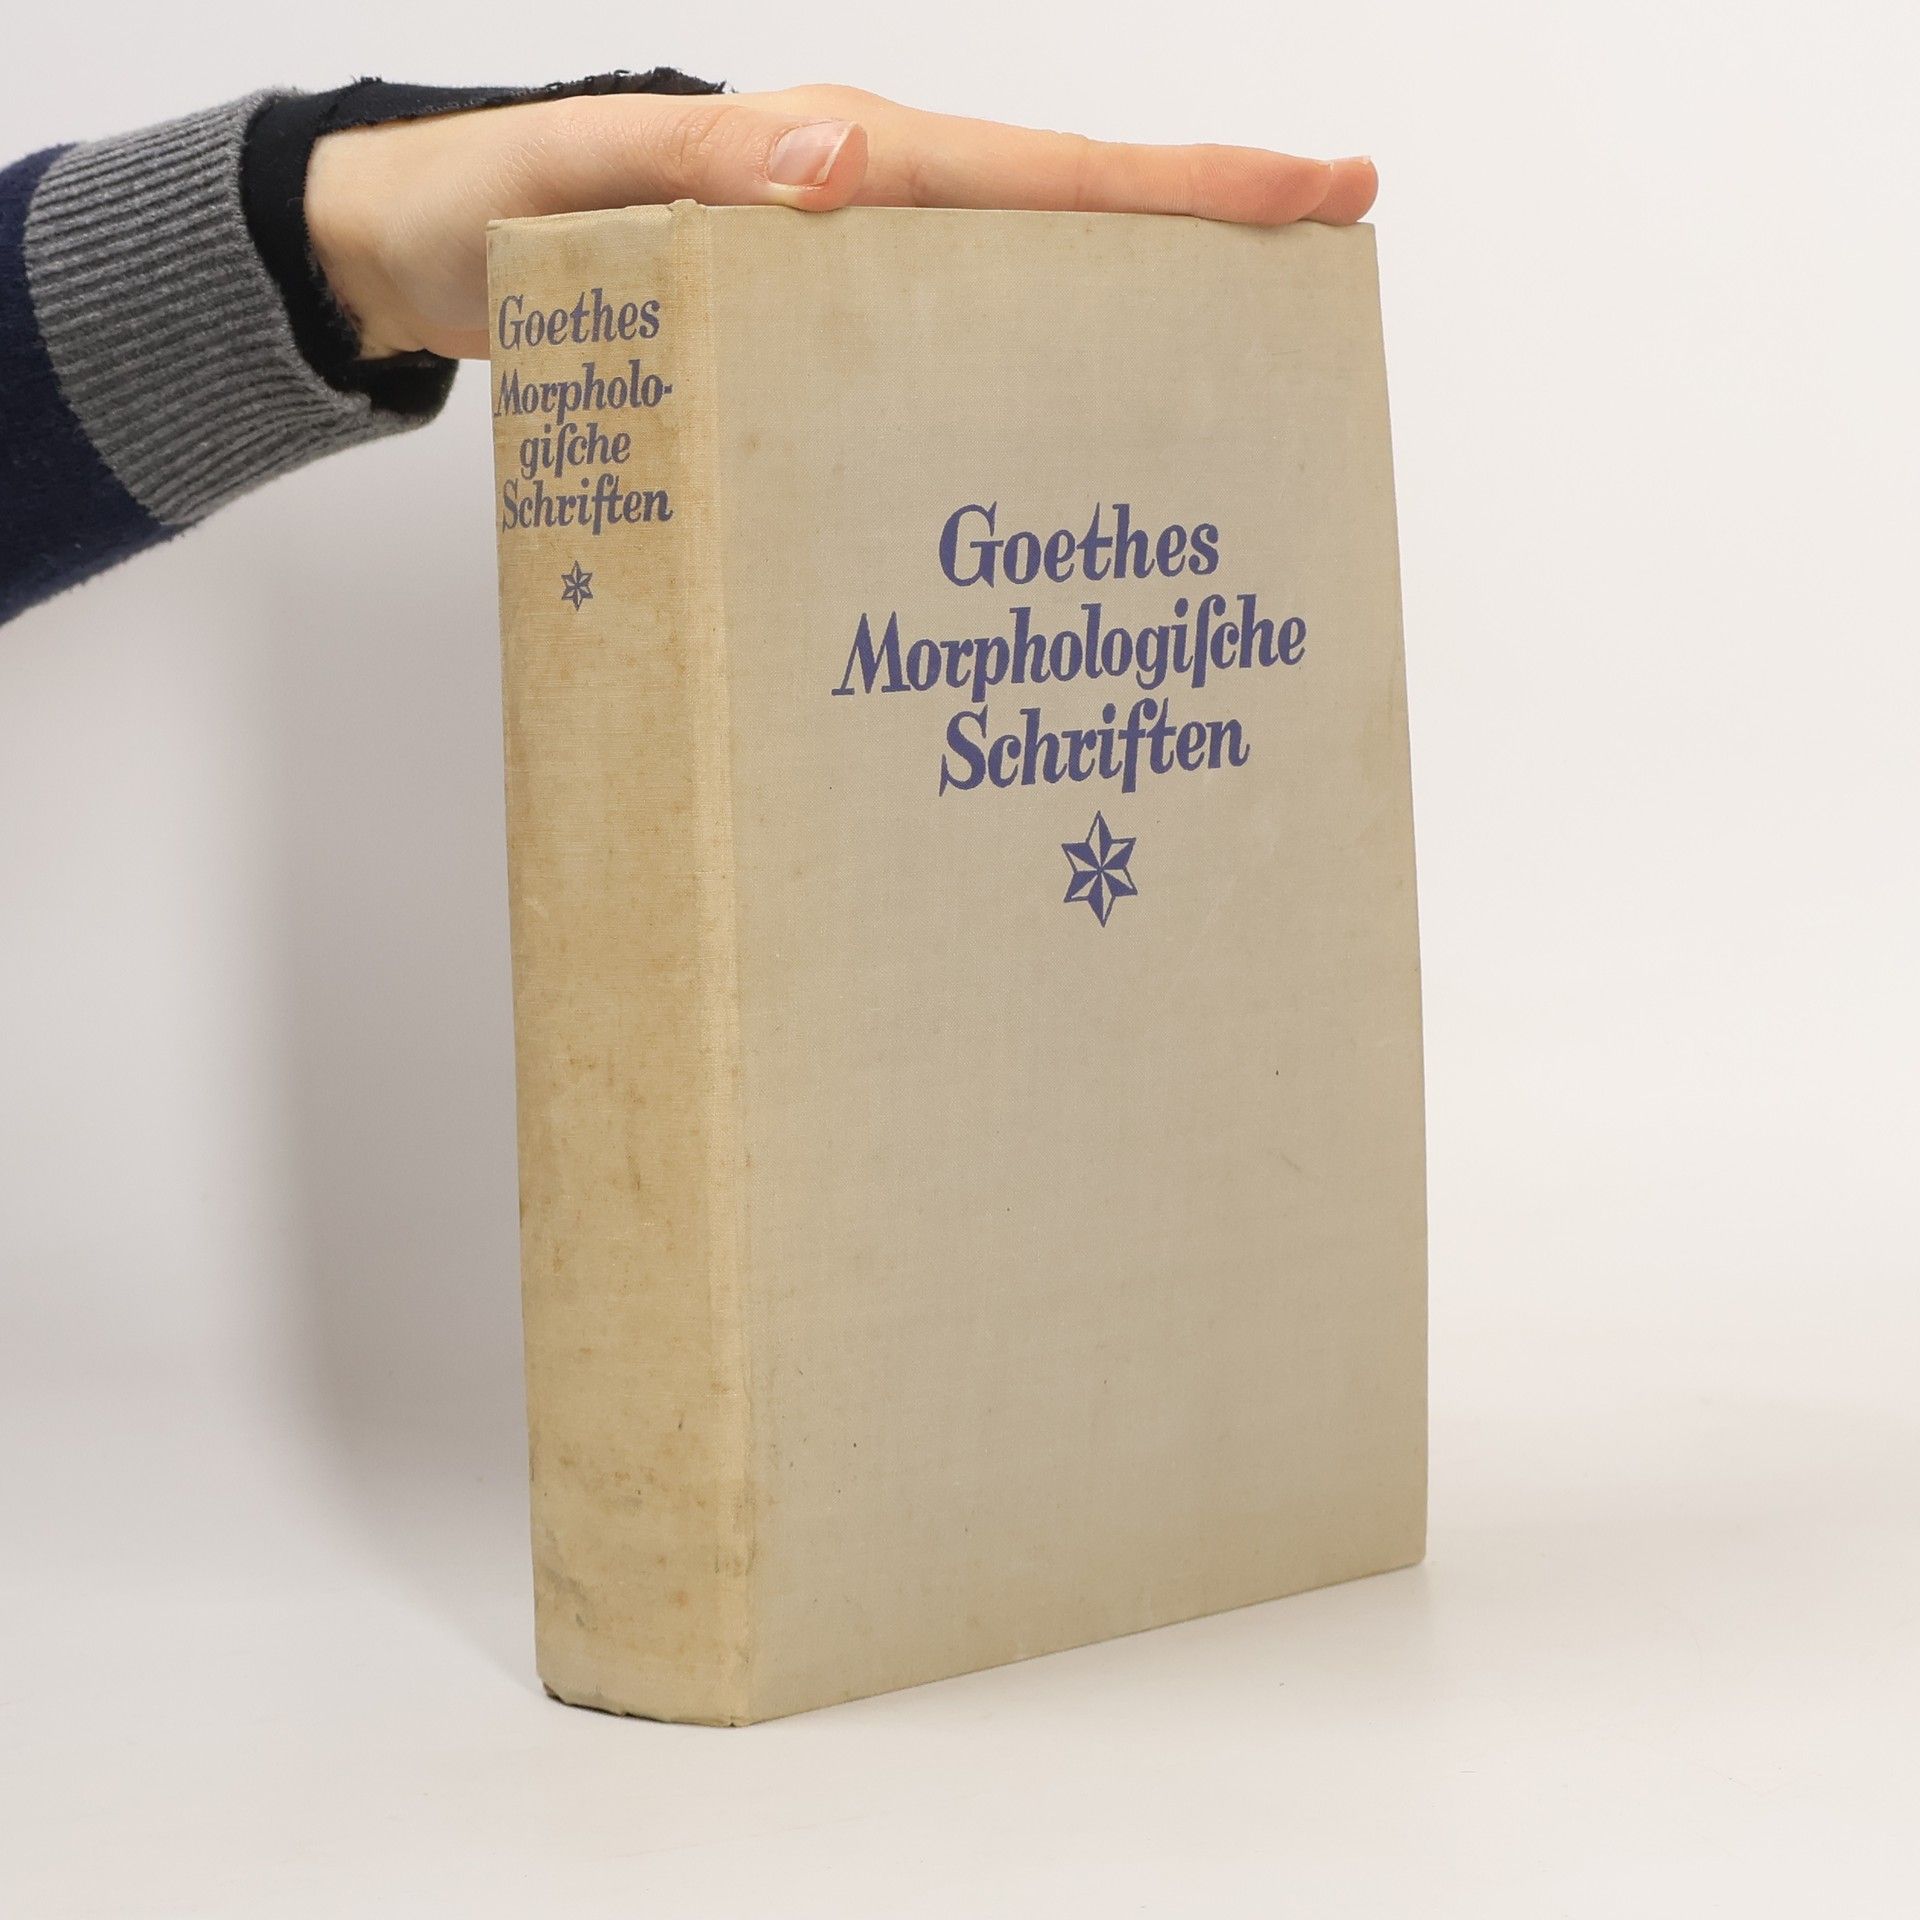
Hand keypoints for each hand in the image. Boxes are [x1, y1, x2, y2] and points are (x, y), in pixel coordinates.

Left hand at [305, 84, 1377, 361]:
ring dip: (1121, 326)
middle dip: (1200, 245)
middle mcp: (863, 214)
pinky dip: (1007, 389)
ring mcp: (843, 278)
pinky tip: (1041, 450)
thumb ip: (702, 164)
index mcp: (841, 162)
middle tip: (1323, 280)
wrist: (418, 257)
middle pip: (1065, 227)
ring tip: (1225, 387)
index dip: (1187, 188)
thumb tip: (843, 157)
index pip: (1044, 175)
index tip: (1321, 190)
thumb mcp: (583, 175)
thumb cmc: (490, 211)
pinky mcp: (806, 339)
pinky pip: (932, 357)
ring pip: (1013, 296)